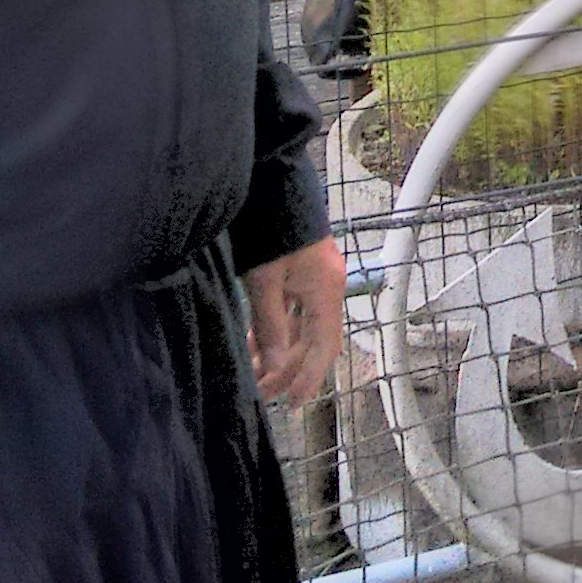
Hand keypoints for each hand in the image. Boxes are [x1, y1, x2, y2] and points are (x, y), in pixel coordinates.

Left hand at [244, 235, 344, 406]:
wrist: (271, 179)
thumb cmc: (269, 227)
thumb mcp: (264, 282)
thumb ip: (271, 327)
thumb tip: (277, 370)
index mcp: (326, 289)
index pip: (325, 346)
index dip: (310, 377)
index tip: (293, 403)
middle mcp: (326, 285)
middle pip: (314, 338)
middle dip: (290, 369)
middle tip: (263, 394)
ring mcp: (314, 276)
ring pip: (302, 325)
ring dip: (282, 351)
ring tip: (255, 374)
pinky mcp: (300, 269)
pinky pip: (293, 310)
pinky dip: (276, 330)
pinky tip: (255, 344)